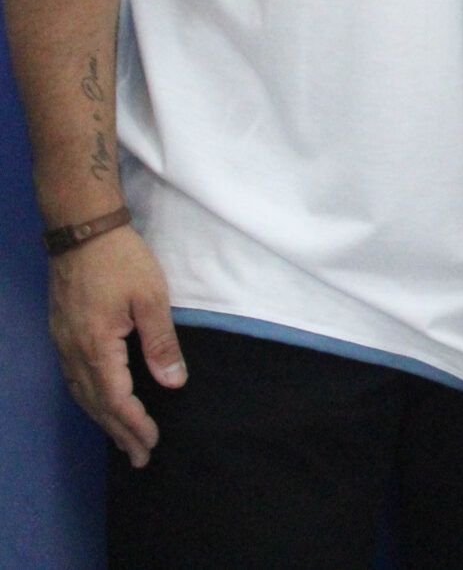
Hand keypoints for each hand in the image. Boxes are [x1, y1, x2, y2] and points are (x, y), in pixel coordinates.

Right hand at [49, 223, 184, 466]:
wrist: (81, 230)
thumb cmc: (121, 260)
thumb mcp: (151, 298)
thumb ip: (162, 343)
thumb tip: (173, 383)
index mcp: (96, 346)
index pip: (116, 399)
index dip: (134, 424)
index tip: (150, 444)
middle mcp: (73, 352)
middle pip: (95, 405)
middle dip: (119, 432)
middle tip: (139, 458)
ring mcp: (63, 343)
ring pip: (82, 394)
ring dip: (103, 420)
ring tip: (123, 440)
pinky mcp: (62, 333)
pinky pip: (75, 379)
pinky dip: (91, 399)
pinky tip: (102, 404)